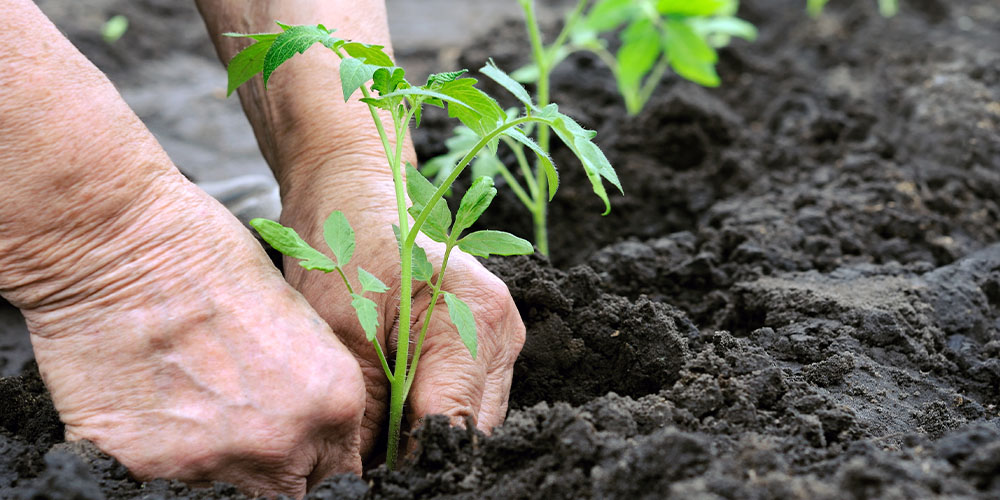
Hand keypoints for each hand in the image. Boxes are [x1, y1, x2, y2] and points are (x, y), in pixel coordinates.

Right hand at [17, 175, 366, 497]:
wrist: (120, 244)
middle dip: (274, 471)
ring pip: (226, 493)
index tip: (300, 455)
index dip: (316, 462)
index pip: (339, 471)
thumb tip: (309, 429)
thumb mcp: (296, 319)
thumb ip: (311, 387)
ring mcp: (214, 462)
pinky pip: (161, 483)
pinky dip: (157, 456)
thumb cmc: (209, 256)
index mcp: (332, 402)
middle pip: (289, 492)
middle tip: (244, 432)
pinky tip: (149, 407)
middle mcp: (282, 442)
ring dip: (215, 463)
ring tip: (190, 408)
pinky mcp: (145, 467)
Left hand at [279, 163, 525, 460]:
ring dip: (428, 436)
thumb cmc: (343, 247)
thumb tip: (365, 478)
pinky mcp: (489, 341)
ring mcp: (502, 337)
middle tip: (367, 466)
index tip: (371, 480)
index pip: (455, 428)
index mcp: (475, 320)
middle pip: (472, 431)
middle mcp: (502, 331)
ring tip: (376, 440)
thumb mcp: (341, 337)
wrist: (353, 193)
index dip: (413, 465)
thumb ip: (365, 415)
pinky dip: (431, 413)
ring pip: (473, 421)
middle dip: (422, 455)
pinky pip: (466, 398)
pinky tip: (394, 413)